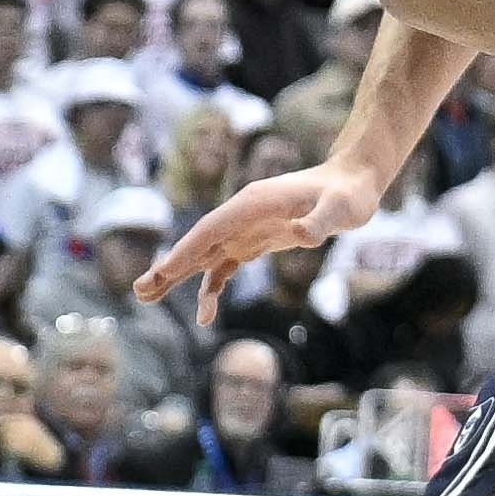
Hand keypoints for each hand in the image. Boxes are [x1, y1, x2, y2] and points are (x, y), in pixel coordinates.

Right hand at [140, 154, 376, 304]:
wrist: (355, 182)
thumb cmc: (349, 193)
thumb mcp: (341, 208)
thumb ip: (320, 223)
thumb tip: (301, 236)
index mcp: (253, 204)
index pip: (211, 230)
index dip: (186, 252)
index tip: (162, 272)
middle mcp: (242, 214)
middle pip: (198, 243)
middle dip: (169, 267)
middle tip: (139, 291)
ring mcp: (247, 228)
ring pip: (205, 255)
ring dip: (177, 276)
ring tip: (147, 296)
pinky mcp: (257, 241)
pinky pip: (226, 266)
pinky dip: (212, 287)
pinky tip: (205, 313)